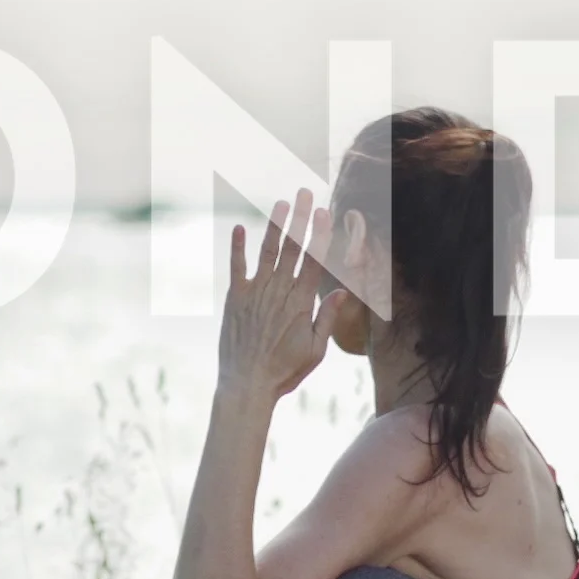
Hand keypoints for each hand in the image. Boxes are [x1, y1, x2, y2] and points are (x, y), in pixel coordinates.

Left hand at [216, 190, 340, 404]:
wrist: (247, 385)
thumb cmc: (284, 371)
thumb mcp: (316, 350)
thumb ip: (327, 317)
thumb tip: (342, 291)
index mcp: (301, 303)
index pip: (315, 261)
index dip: (321, 235)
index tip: (326, 212)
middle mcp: (279, 292)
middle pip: (294, 248)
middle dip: (301, 219)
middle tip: (306, 193)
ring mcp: (256, 293)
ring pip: (268, 251)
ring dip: (276, 225)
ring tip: (283, 203)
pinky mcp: (236, 298)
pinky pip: (237, 267)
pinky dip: (238, 247)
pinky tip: (240, 227)